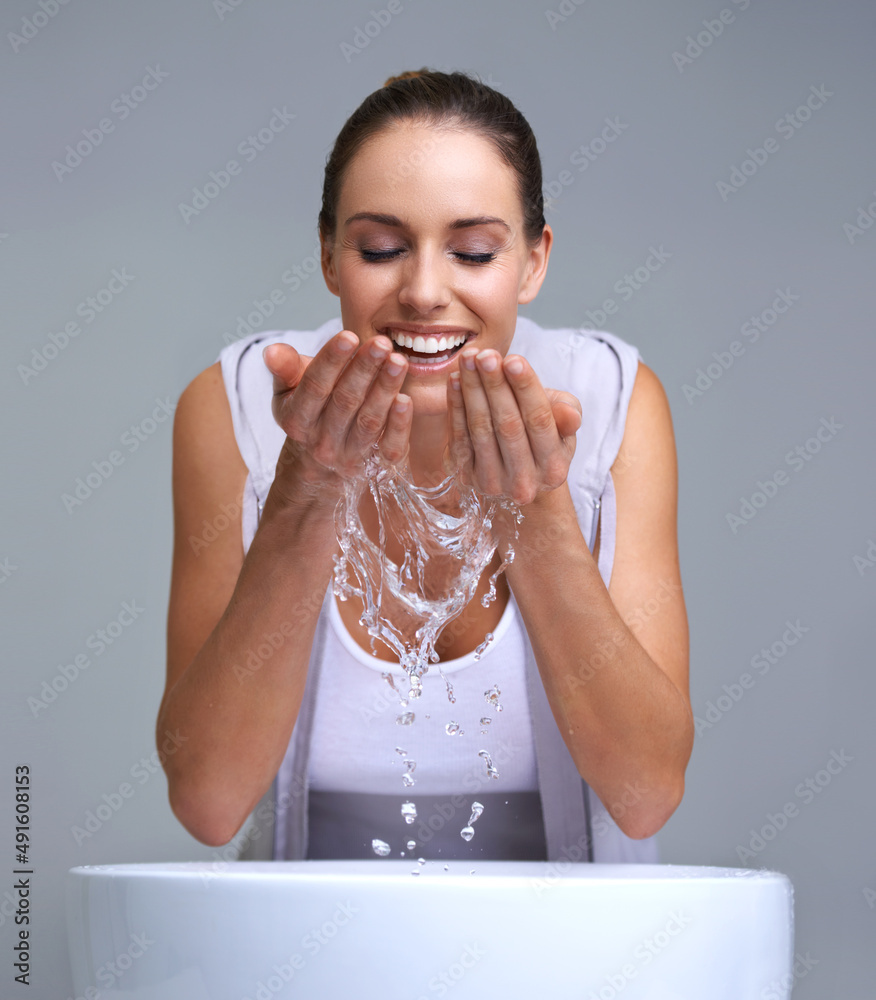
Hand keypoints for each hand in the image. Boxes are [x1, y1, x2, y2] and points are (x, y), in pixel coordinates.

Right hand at [262, 331, 411, 499]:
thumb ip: (284, 369)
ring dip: (385, 389)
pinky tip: (405, 400)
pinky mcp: (377, 465)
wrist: (321, 468)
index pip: (315, 386)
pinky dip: (398, 425)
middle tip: (382, 343)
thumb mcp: (289, 392)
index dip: (332, 360)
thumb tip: (272, 351)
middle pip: (345, 401)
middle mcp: (323, 441)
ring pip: (369, 421)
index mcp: (297, 419)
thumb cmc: (310, 413)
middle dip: (364, 369)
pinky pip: (389, 447)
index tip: (349, 335)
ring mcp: (350, 456)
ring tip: (398, 361)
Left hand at [445, 348, 580, 505]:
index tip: (513, 359)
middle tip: (485, 355)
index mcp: (554, 468)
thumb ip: (567, 415)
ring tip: (468, 359)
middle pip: (508, 425)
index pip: (540, 421)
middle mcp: (524, 482)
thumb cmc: (541, 439)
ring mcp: (492, 482)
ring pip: (481, 429)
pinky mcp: (466, 477)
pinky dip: (455, 406)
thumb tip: (570, 413)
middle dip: (495, 385)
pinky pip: (459, 437)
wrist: (514, 472)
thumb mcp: (562, 427)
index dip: (525, 389)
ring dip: (472, 390)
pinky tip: (455, 380)